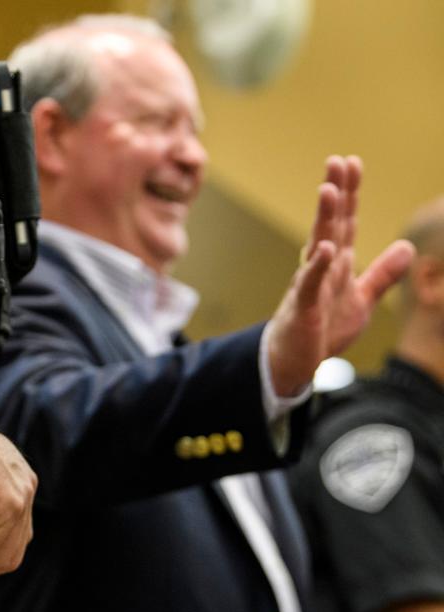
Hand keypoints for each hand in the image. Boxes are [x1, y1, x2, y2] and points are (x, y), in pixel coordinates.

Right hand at [267, 155, 414, 395]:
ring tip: (328, 190)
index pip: (345, 222)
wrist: (293, 361)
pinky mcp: (304, 307)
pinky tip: (326, 248)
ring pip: (318, 245)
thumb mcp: (361, 299)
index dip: (350, 194)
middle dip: (336, 193)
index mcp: (336, 263)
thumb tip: (407, 248)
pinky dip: (318, 266)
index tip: (352, 163)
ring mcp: (310, 284)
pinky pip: (311, 283)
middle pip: (330, 224)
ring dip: (323, 218)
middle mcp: (321, 267)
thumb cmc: (322, 329)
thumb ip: (382, 274)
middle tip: (337, 162)